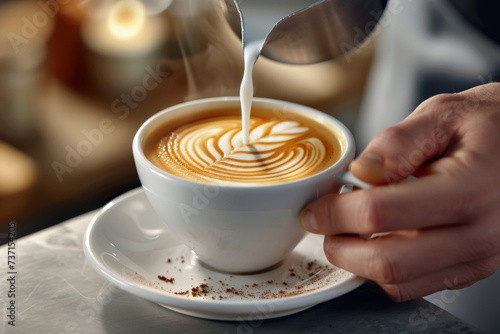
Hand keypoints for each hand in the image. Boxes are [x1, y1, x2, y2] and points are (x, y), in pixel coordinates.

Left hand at [300, 83, 499, 300]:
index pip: (380, 214)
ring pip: (399, 281)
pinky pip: (417, 284)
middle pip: (386, 262)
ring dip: (360, 261)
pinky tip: (377, 239)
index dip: (335, 213)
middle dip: (340, 247)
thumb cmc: (488, 125)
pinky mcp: (472, 267)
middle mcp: (479, 233)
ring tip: (349, 230)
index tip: (314, 208)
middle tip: (323, 225)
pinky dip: (385, 269)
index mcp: (469, 188)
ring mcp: (479, 257)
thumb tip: (360, 174)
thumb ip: (397, 142)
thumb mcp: (441, 114)